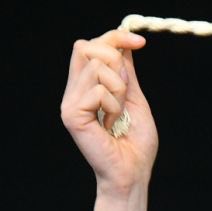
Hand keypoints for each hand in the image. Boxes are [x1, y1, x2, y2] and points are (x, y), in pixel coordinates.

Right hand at [60, 29, 154, 196]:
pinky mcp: (72, 114)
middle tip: (126, 90)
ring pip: (97, 66)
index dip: (115, 37)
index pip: (91, 45)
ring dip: (120, 87)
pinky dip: (114, 104)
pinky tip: (111, 124)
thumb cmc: (135, 144)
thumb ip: (126, 72)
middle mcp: (74, 92)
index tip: (141, 42)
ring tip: (119, 112)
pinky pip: (98, 89)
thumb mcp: (135, 99)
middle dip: (116, 60)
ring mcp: (70, 103)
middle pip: (87, 47)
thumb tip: (123, 44)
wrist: (132, 173)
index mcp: (86, 86)